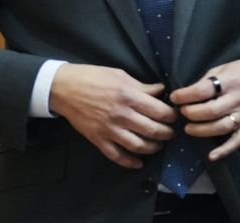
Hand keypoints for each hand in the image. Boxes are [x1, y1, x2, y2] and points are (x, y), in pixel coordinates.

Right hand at [49, 64, 175, 169]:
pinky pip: (116, 155)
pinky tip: (139, 163)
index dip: (171, 115)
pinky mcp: (98, 139)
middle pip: (152, 130)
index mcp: (129, 96)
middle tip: (171, 132)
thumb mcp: (121, 75)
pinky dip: (129, 162)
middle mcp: (121, 115)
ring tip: (159, 145)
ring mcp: (109, 129)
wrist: (64, 88)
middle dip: (167, 133)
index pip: (159, 111)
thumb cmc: (94, 77)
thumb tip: (161, 90)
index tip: (175, 115)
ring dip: (153, 148)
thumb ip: (142, 86)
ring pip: (138, 145)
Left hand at [171, 58, 239, 161]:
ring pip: (221, 127)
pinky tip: (212, 156)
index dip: (185, 96)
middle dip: (191, 113)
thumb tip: (186, 95)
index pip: (203, 91)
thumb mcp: (223, 68)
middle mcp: (237, 99)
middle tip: (183, 112)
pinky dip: (225, 150)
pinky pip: (237, 141)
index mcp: (229, 82)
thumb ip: (206, 81)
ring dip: (202, 130)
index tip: (175, 98)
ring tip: (189, 128)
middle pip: (211, 111)